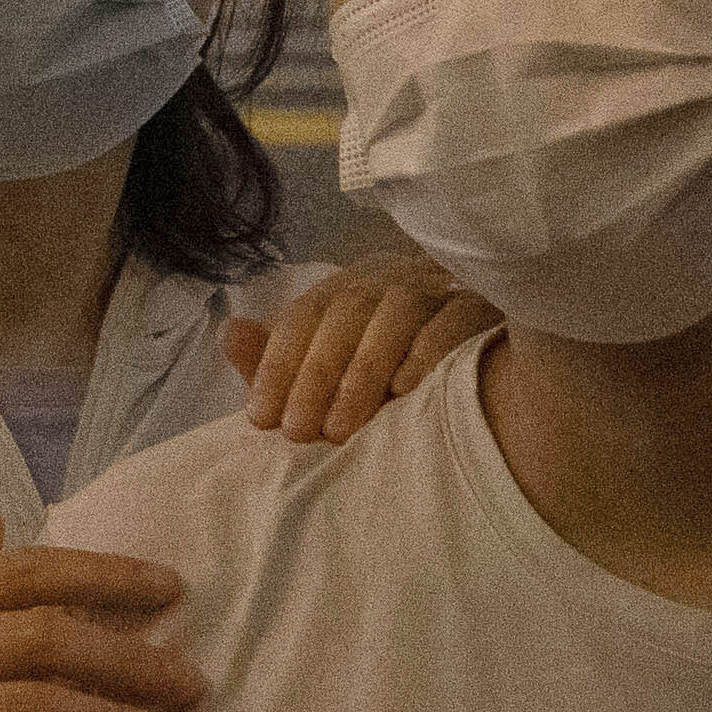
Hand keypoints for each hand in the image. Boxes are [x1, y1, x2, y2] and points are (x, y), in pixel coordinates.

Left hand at [222, 251, 496, 441]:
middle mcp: (388, 279)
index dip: (276, 365)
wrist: (475, 363)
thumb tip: (230, 332)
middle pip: (345, 314)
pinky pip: (453, 320)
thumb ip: (276, 359)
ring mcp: (437, 288)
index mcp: (347, 288)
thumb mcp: (323, 367)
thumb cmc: (382, 368)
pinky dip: (427, 352)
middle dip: (315, 376)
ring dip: (363, 373)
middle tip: (298, 432)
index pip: (303, 315)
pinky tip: (404, 392)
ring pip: (396, 315)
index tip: (260, 418)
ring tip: (342, 430)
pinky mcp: (481, 307)